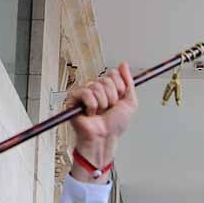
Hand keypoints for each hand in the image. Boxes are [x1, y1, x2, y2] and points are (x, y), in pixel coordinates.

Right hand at [66, 63, 137, 181]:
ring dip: (102, 103)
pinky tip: (90, 113)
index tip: (118, 101)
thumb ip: (129, 82)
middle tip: (108, 109)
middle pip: (106, 79)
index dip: (119, 88)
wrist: (105, 137)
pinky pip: (85, 92)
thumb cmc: (115, 125)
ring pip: (97, 86)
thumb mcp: (130, 102)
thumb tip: (123, 65)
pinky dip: (91, 105)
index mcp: (109, 88)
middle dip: (112, 98)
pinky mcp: (74, 98)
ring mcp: (85, 93)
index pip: (114, 74)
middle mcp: (97, 89)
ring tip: (99, 113)